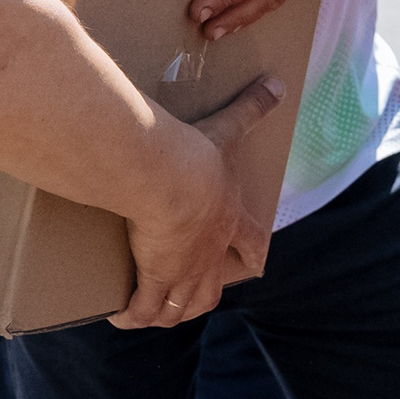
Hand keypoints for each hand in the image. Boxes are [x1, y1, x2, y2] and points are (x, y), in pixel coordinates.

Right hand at [114, 76, 281, 327]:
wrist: (169, 178)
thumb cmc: (197, 155)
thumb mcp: (227, 129)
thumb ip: (251, 108)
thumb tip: (277, 82)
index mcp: (229, 219)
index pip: (250, 244)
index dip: (252, 254)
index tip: (253, 264)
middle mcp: (211, 253)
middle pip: (214, 288)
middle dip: (203, 295)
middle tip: (190, 296)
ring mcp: (185, 271)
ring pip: (182, 306)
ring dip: (168, 312)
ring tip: (152, 312)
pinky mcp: (156, 278)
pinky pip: (145, 308)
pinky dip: (134, 315)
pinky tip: (121, 316)